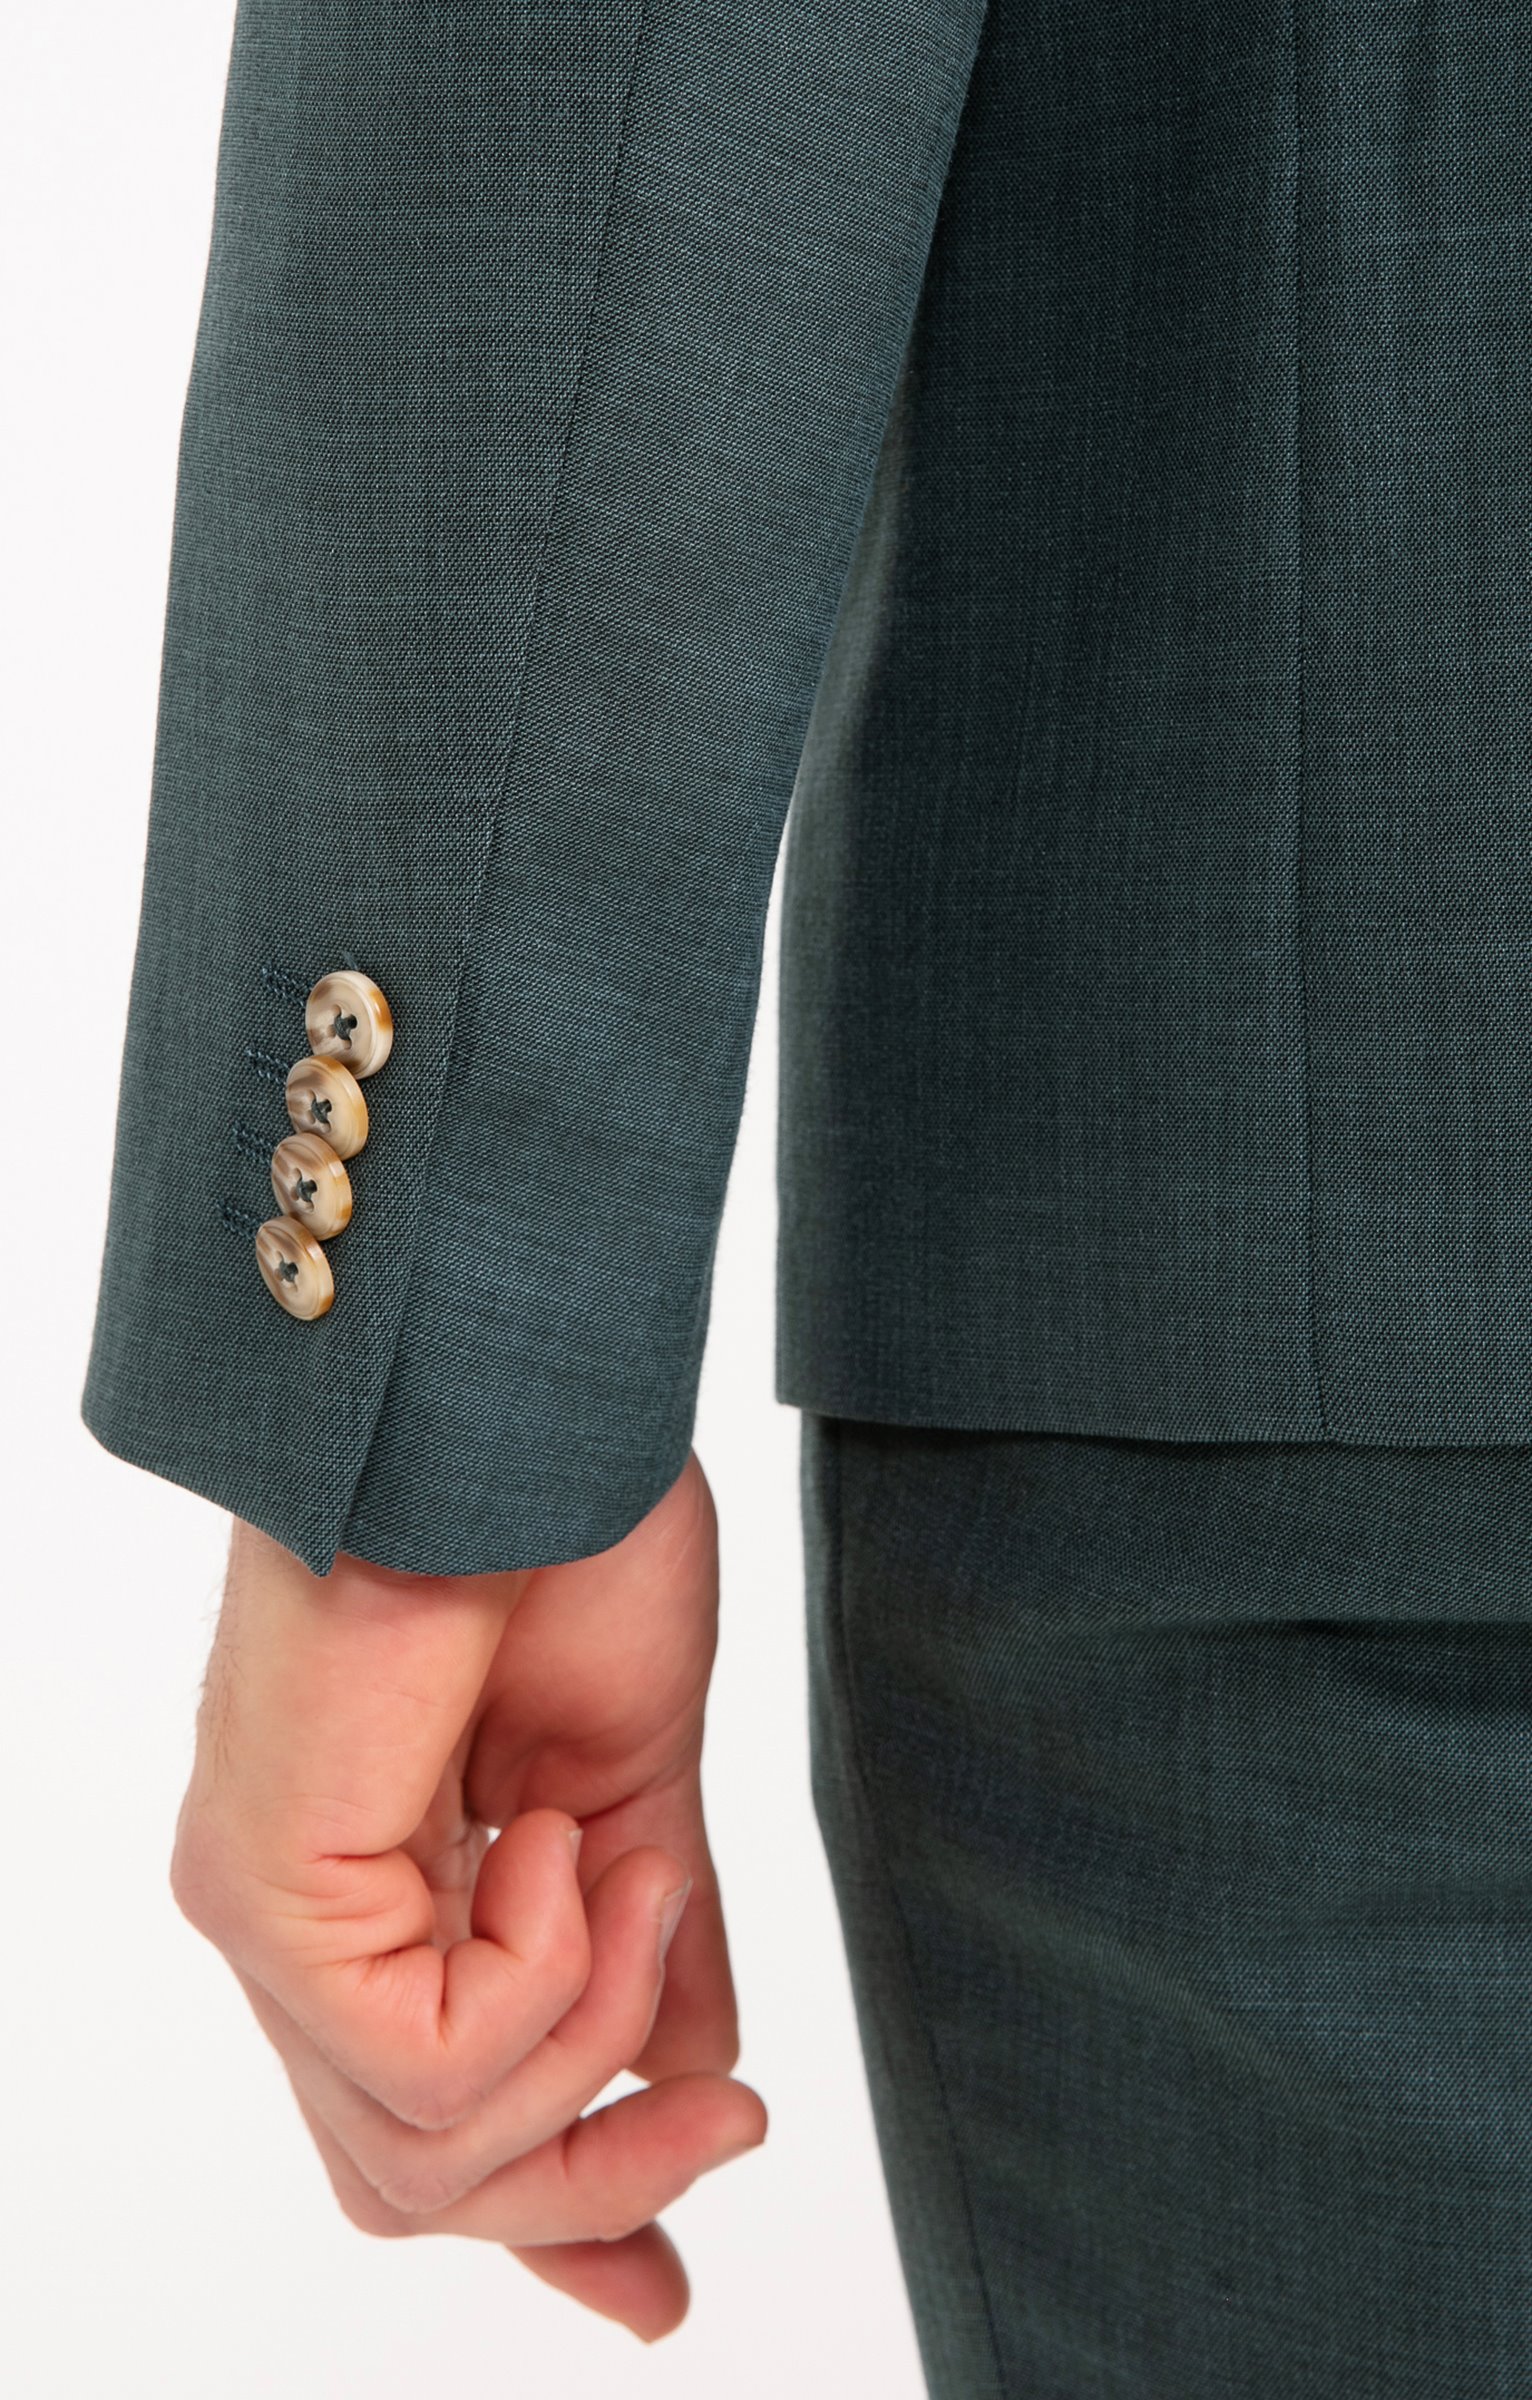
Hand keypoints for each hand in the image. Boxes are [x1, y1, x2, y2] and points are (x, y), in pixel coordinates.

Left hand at [169, 1452, 764, 2341]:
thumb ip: (651, 1952)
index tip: (665, 2289)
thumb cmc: (567, 1533)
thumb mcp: (639, 1784)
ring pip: (424, 2158)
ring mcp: (270, 1913)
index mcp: (375, 1890)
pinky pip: (432, 2063)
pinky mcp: (272, 1893)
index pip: (425, 2126)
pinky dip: (552, 1977)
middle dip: (595, 2187)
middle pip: (416, 2182)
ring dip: (598, 2043)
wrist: (532, 1400)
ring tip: (644, 1879)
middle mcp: (298, 1921)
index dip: (553, 2227)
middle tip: (734, 2117)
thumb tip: (698, 2086)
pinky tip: (564, 1839)